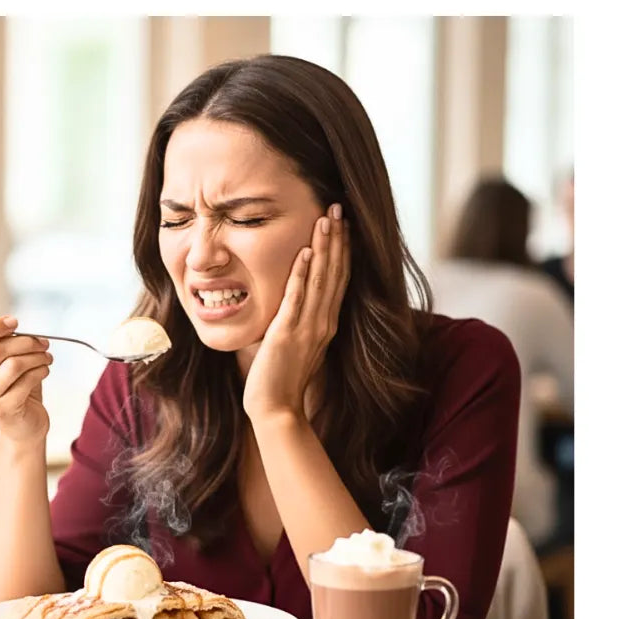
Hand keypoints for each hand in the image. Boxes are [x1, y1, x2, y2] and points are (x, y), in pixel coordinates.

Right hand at [0, 311, 53, 443]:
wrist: (25, 426)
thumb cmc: (16, 388)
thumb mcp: (5, 361)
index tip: (15, 322)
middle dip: (26, 342)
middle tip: (43, 342)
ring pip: (13, 365)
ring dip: (36, 357)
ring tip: (47, 357)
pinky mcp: (1, 410)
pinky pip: (25, 381)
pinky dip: (40, 371)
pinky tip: (45, 370)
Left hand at [243, 203, 349, 421]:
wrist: (277, 410)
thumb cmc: (281, 381)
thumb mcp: (296, 346)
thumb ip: (298, 323)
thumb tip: (293, 305)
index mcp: (326, 324)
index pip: (338, 279)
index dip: (342, 250)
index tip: (343, 224)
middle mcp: (323, 323)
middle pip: (335, 272)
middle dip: (337, 239)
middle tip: (339, 207)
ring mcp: (308, 328)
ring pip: (320, 280)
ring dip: (323, 247)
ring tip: (326, 218)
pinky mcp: (288, 334)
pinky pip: (297, 299)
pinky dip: (302, 274)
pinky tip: (304, 252)